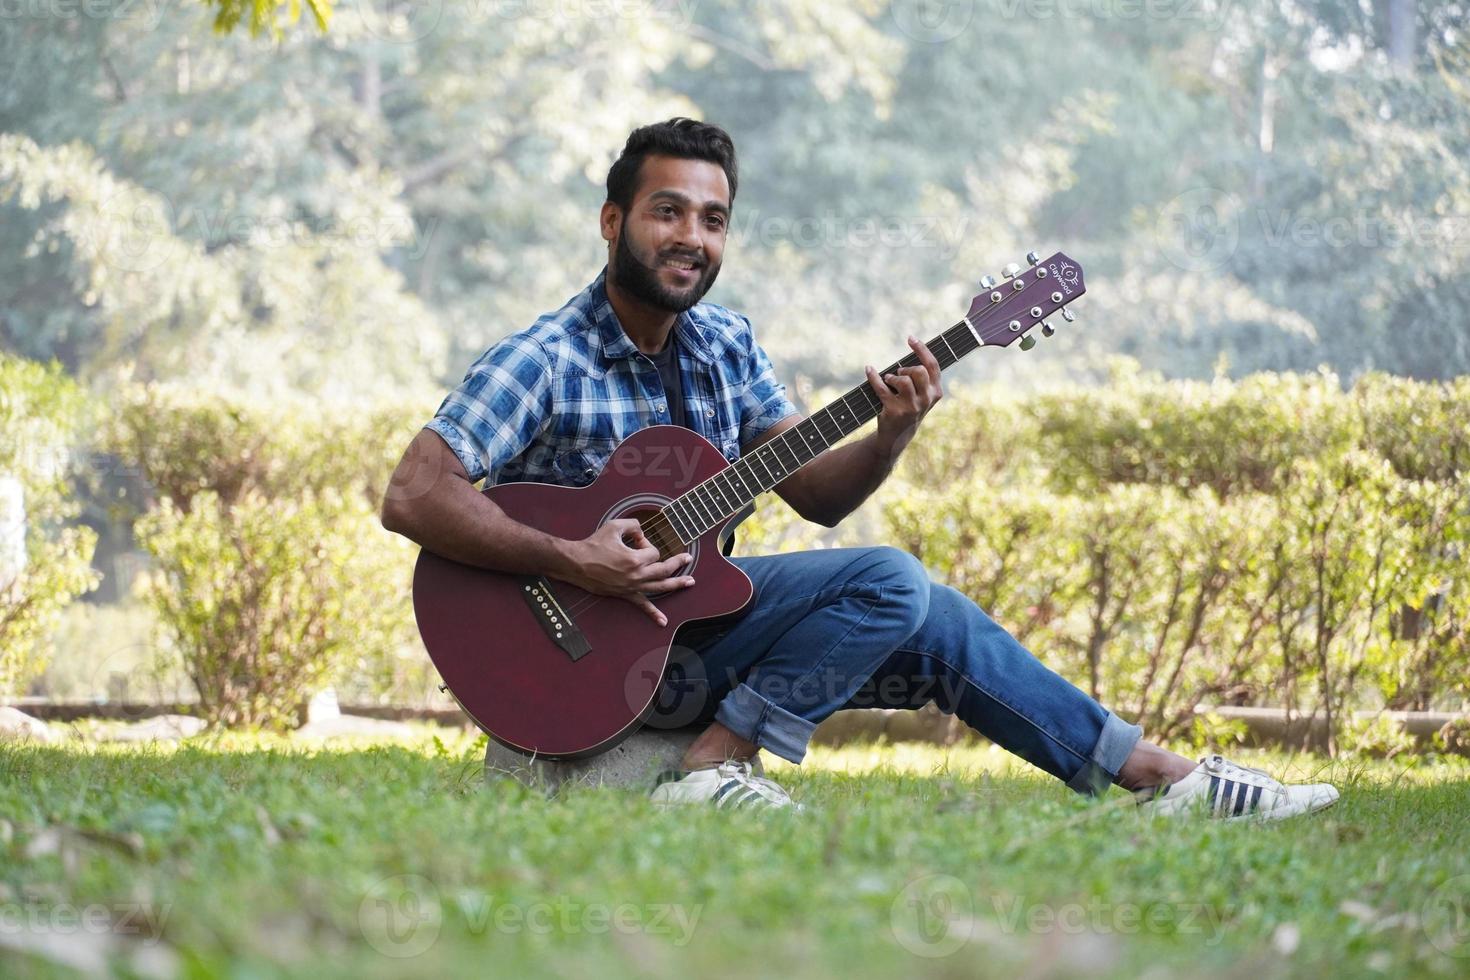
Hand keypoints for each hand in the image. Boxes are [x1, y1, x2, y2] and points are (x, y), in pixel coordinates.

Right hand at [557, 519, 692, 626]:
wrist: (576, 563)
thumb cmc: (593, 544)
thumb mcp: (614, 526)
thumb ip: (634, 525)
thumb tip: (642, 533)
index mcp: (635, 559)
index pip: (653, 551)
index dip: (646, 543)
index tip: (635, 541)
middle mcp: (636, 575)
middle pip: (664, 569)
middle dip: (678, 562)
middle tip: (687, 558)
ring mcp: (632, 587)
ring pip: (660, 587)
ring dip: (677, 584)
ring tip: (690, 583)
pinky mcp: (625, 594)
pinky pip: (642, 605)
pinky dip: (653, 613)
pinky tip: (663, 621)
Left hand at [865, 335, 942, 460]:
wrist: (897, 437)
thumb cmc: (909, 408)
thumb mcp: (921, 395)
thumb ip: (921, 377)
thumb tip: (913, 348)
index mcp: (935, 392)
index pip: (932, 366)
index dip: (922, 349)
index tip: (910, 338)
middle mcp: (926, 400)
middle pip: (919, 371)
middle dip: (906, 368)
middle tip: (898, 373)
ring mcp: (911, 407)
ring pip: (903, 380)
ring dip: (893, 376)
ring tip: (889, 380)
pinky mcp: (894, 411)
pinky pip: (882, 388)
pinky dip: (873, 377)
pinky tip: (869, 370)